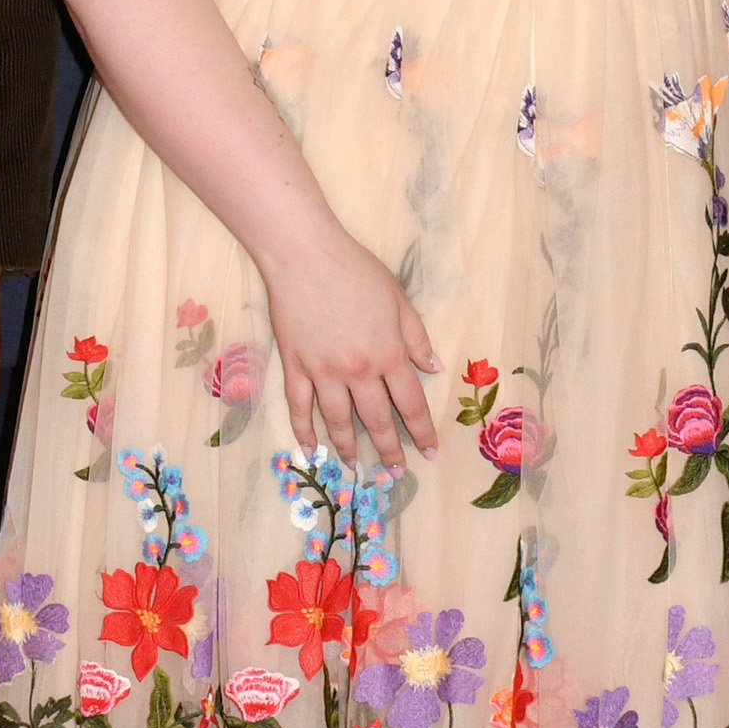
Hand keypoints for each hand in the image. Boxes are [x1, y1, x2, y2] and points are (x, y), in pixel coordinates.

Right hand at [261, 230, 436, 470]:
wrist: (305, 255)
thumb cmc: (356, 270)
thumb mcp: (398, 299)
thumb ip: (416, 337)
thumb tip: (434, 368)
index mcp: (388, 353)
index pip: (410, 403)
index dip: (421, 431)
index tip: (428, 452)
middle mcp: (358, 370)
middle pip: (376, 419)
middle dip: (389, 449)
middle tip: (395, 472)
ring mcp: (323, 371)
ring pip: (338, 420)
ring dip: (349, 447)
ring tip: (356, 466)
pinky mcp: (294, 366)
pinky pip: (299, 406)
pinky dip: (305, 430)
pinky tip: (312, 448)